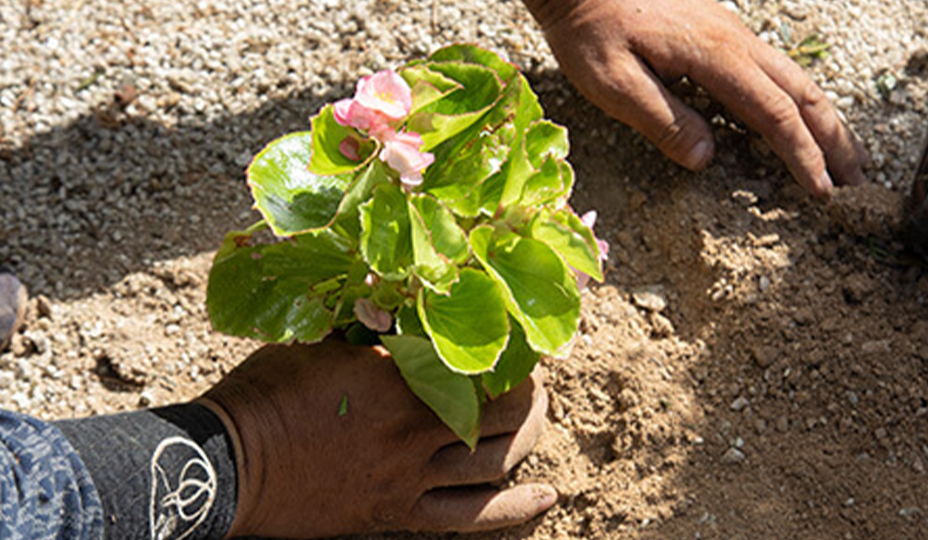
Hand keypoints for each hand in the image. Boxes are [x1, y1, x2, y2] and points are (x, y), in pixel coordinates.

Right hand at [199, 339, 554, 537]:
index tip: (515, 334)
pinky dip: (513, 509)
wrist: (226, 466)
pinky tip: (547, 496)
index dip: (502, 347)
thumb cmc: (263, 394)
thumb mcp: (314, 342)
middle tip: (533, 375)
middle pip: (495, 411)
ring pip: (492, 462)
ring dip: (527, 437)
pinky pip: (467, 517)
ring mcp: (406, 477)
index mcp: (391, 381)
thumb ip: (364, 327)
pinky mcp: (396, 511)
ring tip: (539, 418)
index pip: (468, 360)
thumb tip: (399, 300)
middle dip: (525, 391)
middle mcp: (409, 431)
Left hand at [523, 0, 868, 195]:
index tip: (821, 191)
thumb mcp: (613, 82)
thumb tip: (706, 159)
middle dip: (834, 140)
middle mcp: (735, 42)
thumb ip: (661, 119)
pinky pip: (776, 71)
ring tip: (847, 157)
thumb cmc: (591, 32)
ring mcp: (732, 35)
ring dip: (825, 120)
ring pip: (796, 79)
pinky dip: (800, 102)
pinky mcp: (722, 34)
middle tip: (859, 183)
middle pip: (803, 93)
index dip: (801, 155)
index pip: (774, 113)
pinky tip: (801, 120)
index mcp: (715, 56)